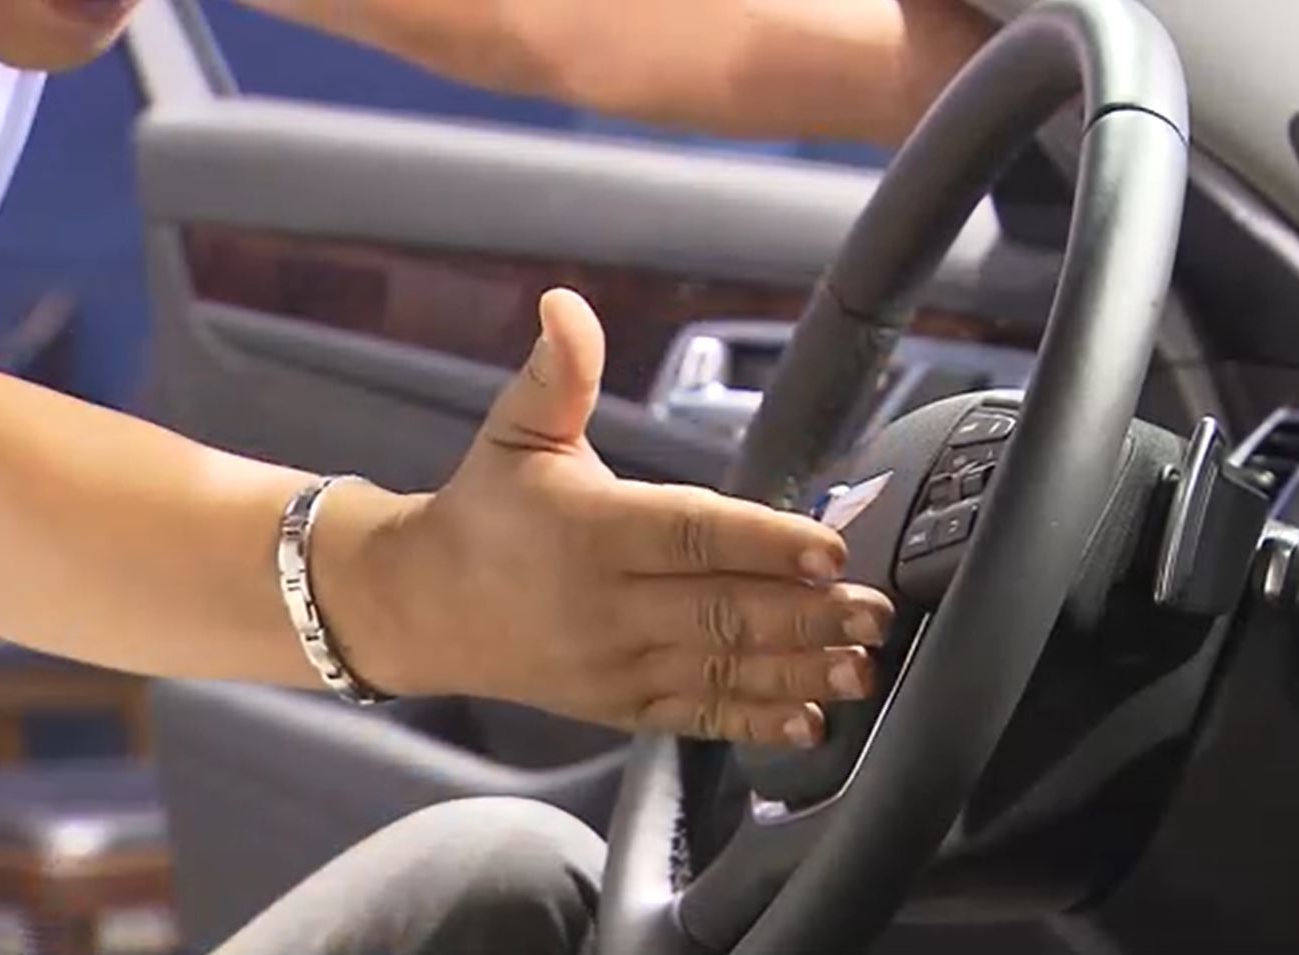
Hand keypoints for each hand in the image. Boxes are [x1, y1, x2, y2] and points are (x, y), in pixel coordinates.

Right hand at [332, 290, 891, 746]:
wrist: (422, 607)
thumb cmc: (484, 509)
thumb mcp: (515, 431)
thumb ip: (559, 372)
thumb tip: (567, 305)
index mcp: (592, 529)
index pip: (692, 534)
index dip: (765, 541)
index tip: (828, 548)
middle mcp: (605, 604)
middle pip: (722, 609)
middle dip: (807, 614)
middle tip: (876, 608)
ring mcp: (615, 665)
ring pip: (720, 669)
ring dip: (800, 670)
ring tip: (862, 664)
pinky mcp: (620, 706)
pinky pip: (697, 715)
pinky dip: (756, 723)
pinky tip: (810, 721)